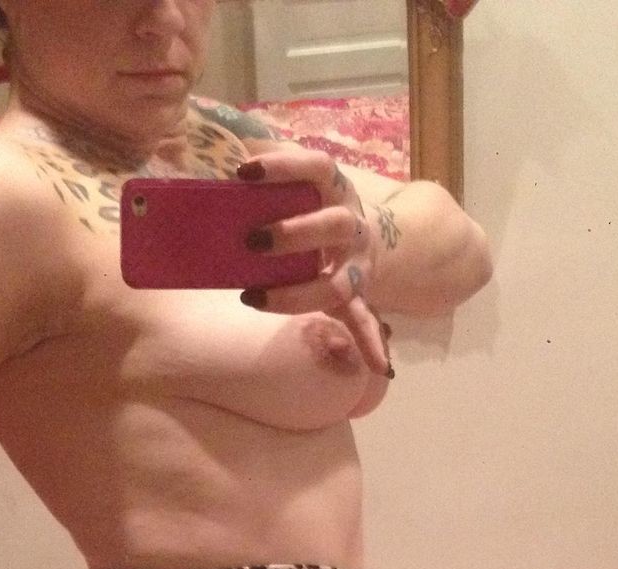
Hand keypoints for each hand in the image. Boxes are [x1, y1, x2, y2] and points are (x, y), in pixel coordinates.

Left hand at [236, 145, 390, 375]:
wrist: (370, 240)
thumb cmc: (319, 210)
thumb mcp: (307, 187)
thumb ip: (275, 176)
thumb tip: (236, 155)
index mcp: (337, 190)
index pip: (316, 166)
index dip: (284, 166)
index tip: (244, 173)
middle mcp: (351, 224)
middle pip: (333, 224)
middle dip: (296, 233)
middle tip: (252, 239)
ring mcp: (356, 262)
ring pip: (338, 282)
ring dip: (299, 294)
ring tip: (256, 300)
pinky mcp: (355, 294)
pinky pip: (366, 320)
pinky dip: (372, 343)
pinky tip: (381, 366)